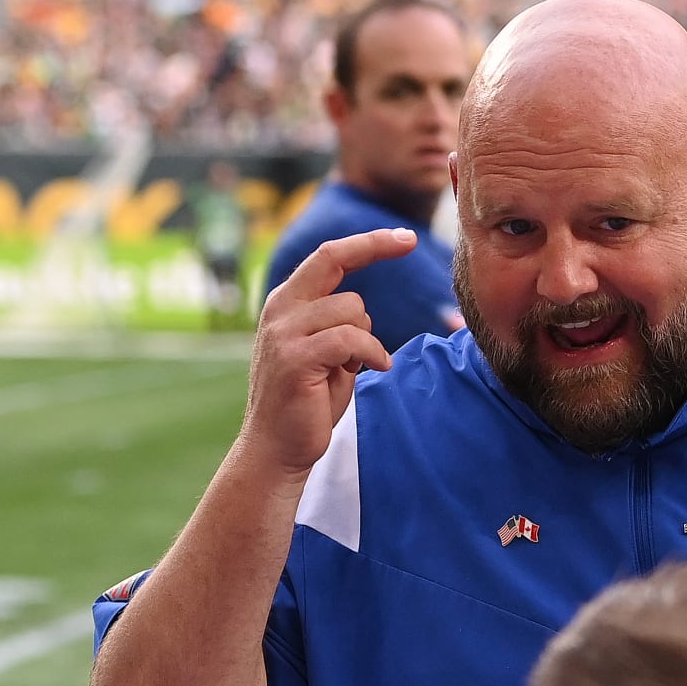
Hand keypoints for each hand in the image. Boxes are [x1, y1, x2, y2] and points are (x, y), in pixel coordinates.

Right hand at [241, 228, 418, 475]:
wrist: (276, 449)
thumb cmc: (308, 402)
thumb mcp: (325, 353)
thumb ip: (336, 326)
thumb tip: (361, 306)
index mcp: (286, 304)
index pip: (327, 257)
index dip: (366, 241)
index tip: (404, 236)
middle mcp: (280, 310)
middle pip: (335, 262)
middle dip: (376, 248)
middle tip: (410, 243)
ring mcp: (283, 333)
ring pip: (352, 309)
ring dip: (366, 338)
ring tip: (350, 367)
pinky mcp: (295, 358)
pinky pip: (351, 340)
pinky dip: (371, 354)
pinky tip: (373, 369)